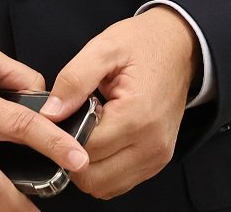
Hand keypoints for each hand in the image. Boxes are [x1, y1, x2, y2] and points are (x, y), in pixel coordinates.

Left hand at [44, 8, 198, 198]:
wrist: (181, 45)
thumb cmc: (144, 44)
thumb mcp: (105, 48)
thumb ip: (74, 80)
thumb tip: (49, 114)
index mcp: (137, 115)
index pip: (83, 149)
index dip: (61, 136)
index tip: (59, 118)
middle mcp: (151, 143)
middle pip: (91, 177)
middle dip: (71, 156)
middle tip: (71, 127)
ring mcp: (157, 156)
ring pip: (103, 187)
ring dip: (86, 168)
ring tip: (87, 133)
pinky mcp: (158, 161)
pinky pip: (118, 183)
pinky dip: (103, 172)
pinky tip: (101, 143)